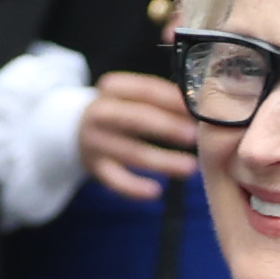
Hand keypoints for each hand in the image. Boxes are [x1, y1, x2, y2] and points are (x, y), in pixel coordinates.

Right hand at [78, 66, 201, 203]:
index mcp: (113, 87)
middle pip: (136, 118)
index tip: (198, 108)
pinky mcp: (94, 166)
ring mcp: (95, 140)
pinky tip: (156, 192)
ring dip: (162, 161)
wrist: (77, 129)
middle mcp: (100, 111)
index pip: (146, 89)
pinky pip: (116, 180)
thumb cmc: (121, 111)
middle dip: (167, 127)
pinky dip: (135, 188)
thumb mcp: (134, 97)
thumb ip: (163, 99)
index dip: (173, 100)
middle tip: (194, 136)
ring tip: (190, 167)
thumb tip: (202, 108)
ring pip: (131, 152)